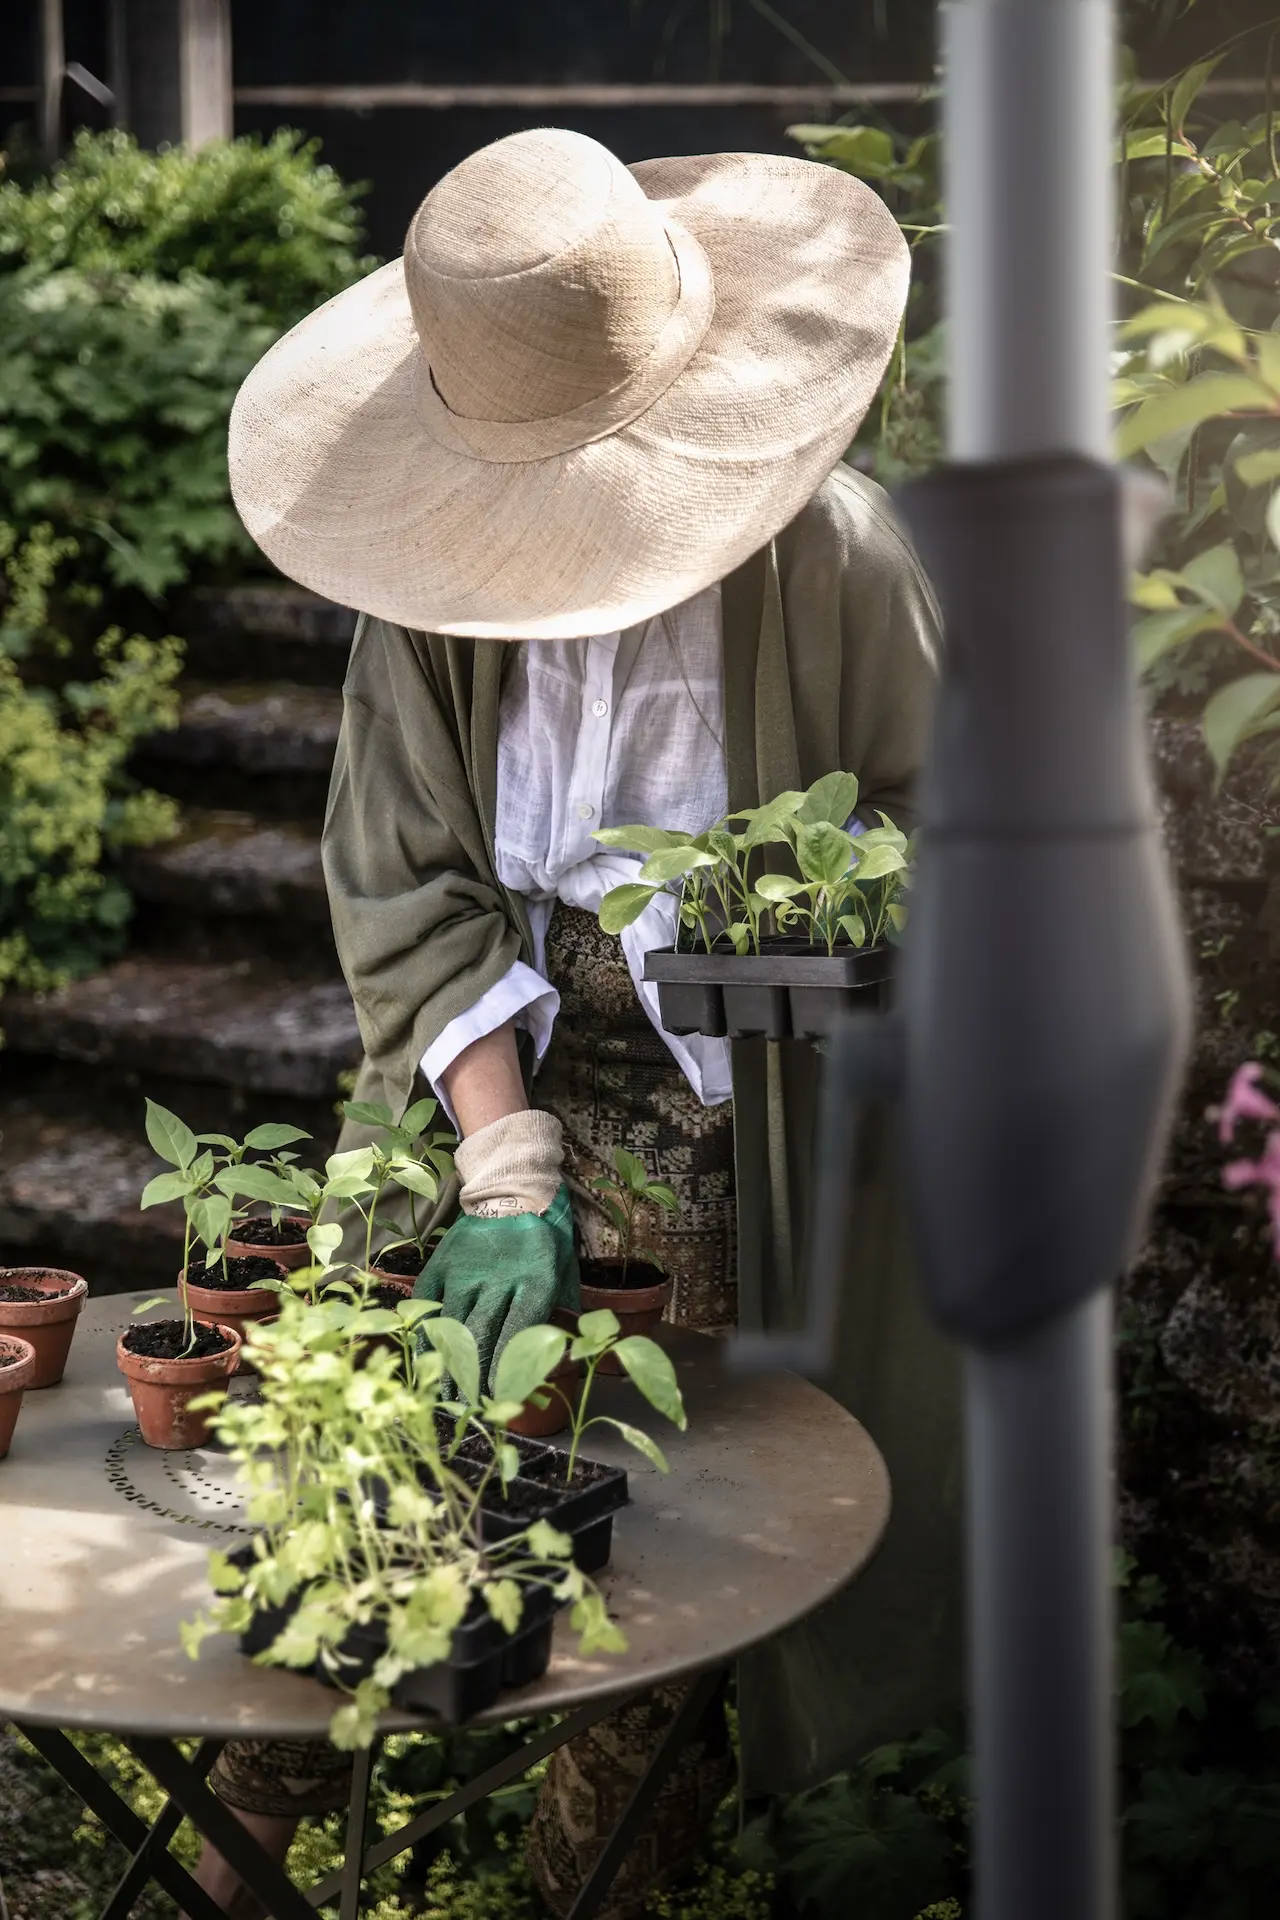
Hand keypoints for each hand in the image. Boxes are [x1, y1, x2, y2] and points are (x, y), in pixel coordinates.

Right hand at [413, 1182, 579, 1388]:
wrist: (511, 1190)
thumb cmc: (544, 1239)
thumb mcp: (565, 1269)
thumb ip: (564, 1309)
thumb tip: (566, 1355)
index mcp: (536, 1281)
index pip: (517, 1335)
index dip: (505, 1371)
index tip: (498, 1399)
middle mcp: (499, 1279)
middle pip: (483, 1337)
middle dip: (474, 1378)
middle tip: (468, 1408)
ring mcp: (467, 1271)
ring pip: (453, 1326)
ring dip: (448, 1365)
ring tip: (445, 1395)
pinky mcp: (443, 1264)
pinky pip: (430, 1304)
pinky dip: (427, 1333)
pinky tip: (427, 1358)